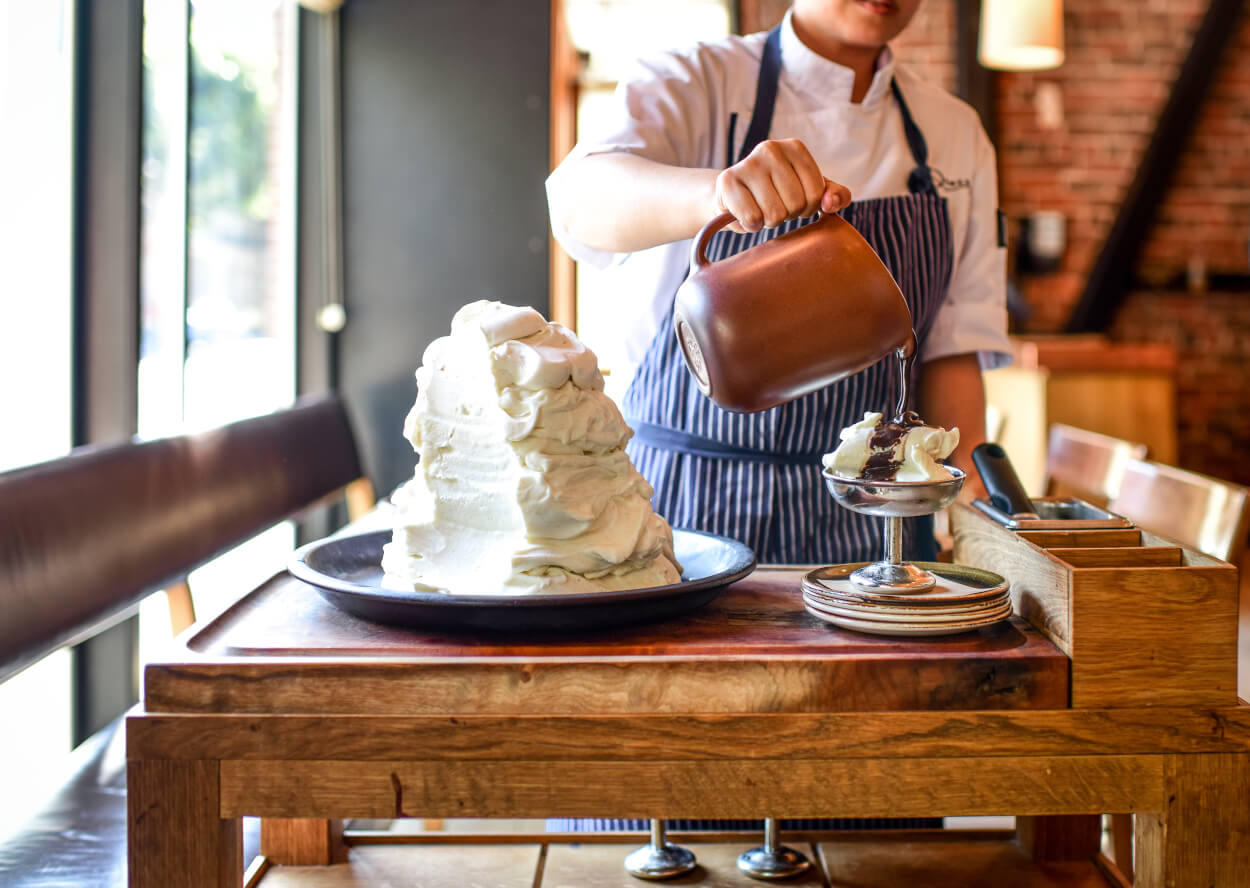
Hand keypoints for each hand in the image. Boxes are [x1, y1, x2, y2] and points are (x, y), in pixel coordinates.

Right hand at [714, 138, 851, 232]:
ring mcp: (748, 163)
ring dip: (768, 221)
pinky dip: (751, 225)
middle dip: (787, 214)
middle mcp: (771, 149)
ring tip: (760, 208)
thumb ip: (834, 195)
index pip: (817, 194)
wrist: (733, 197)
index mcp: (795, 148)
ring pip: (775, 214)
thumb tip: (831, 203)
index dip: (807, 208)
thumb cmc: (775, 194)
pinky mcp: (727, 181)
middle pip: (796, 204)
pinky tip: (746, 213)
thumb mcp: (809, 191)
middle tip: (773, 205)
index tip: (793, 200)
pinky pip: (753, 219)